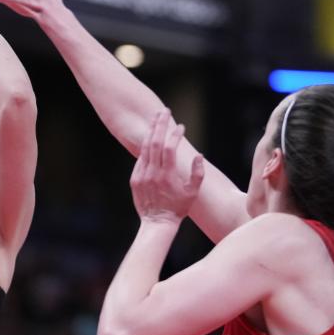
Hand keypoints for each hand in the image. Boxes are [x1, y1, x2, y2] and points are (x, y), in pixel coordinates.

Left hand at [130, 109, 204, 224]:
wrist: (157, 223)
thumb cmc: (178, 208)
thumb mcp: (193, 192)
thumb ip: (198, 173)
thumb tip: (199, 155)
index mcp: (167, 175)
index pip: (170, 148)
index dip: (175, 135)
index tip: (181, 127)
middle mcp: (152, 173)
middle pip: (155, 143)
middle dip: (160, 125)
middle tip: (164, 111)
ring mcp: (141, 175)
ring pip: (145, 148)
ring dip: (151, 132)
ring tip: (156, 118)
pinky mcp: (135, 179)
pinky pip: (140, 159)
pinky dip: (145, 148)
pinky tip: (150, 138)